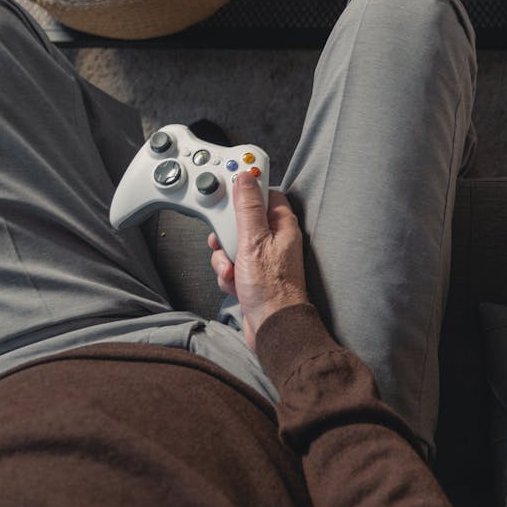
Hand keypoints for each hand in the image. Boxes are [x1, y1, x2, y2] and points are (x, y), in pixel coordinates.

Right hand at [208, 175, 307, 350]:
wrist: (272, 328)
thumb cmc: (272, 289)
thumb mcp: (254, 241)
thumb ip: (248, 207)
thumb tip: (246, 178)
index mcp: (282, 224)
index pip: (264, 192)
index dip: (245, 189)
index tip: (229, 188)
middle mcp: (275, 238)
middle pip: (241, 219)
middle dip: (226, 233)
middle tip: (224, 242)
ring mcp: (264, 257)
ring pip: (232, 243)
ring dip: (225, 257)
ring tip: (233, 269)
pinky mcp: (253, 274)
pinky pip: (232, 264)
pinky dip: (228, 274)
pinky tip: (235, 283)